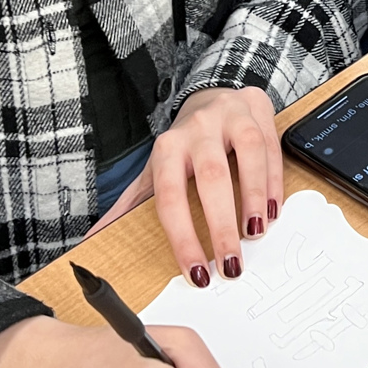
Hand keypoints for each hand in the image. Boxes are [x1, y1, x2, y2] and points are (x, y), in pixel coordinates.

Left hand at [87, 86, 283, 284]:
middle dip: (221, 225)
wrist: (213, 96)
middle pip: (211, 177)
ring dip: (254, 198)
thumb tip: (93, 238)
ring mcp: (230, 117)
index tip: (196, 271)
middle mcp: (197, 129)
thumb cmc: (185, 144)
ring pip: (247, 155)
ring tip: (256, 235)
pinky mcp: (258, 111)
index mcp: (167, 147)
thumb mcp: (155, 170)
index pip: (170, 197)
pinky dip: (274, 182)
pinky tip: (273, 211)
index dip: (183, 237)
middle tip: (231, 264)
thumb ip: (130, 204)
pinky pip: (270, 148)